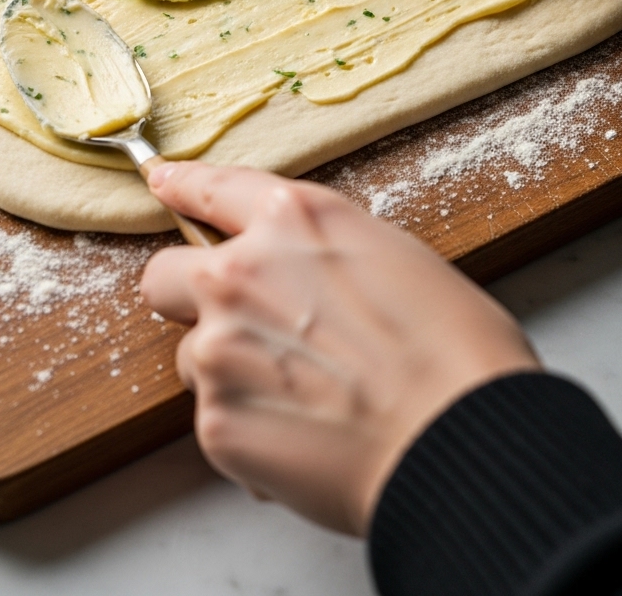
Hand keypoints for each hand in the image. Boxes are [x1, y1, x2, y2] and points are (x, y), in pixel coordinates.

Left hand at [141, 162, 538, 535]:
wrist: (459, 440)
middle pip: (165, 275)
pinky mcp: (216, 422)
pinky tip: (310, 438)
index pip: (214, 189)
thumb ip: (320, 253)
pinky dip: (251, 428)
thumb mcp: (393, 256)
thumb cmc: (453, 350)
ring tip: (306, 398)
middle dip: (186, 296)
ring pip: (194, 356)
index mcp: (291, 220)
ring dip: (231, 372)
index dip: (183, 186)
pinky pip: (218, 418)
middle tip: (237, 324)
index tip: (162, 181)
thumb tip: (300, 275)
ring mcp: (219, 348)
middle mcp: (240, 273)